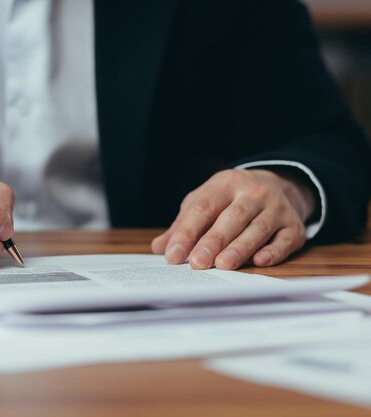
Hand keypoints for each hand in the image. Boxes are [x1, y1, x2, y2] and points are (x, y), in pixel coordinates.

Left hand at [151, 169, 315, 269]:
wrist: (279, 184)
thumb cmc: (231, 199)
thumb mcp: (204, 202)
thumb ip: (182, 225)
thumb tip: (160, 248)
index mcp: (225, 184)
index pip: (202, 208)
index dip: (186, 233)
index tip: (173, 255)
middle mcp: (253, 193)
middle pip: (232, 217)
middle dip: (213, 241)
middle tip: (198, 262)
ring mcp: (276, 208)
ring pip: (258, 228)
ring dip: (240, 248)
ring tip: (223, 264)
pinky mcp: (293, 226)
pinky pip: (284, 239)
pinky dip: (273, 251)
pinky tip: (259, 261)